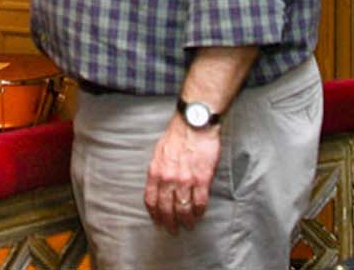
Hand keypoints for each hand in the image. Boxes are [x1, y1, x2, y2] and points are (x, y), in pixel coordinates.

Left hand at [145, 114, 219, 232]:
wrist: (194, 124)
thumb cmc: (176, 136)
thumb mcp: (159, 152)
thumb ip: (158, 170)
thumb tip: (157, 185)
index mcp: (156, 171)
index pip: (151, 200)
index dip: (154, 214)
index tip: (157, 222)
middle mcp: (168, 178)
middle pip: (166, 208)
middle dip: (169, 222)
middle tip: (173, 230)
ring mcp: (185, 180)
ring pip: (183, 208)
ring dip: (186, 220)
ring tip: (188, 225)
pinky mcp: (202, 179)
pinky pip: (200, 201)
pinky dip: (199, 211)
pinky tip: (199, 214)